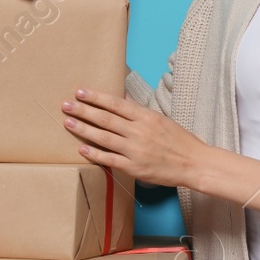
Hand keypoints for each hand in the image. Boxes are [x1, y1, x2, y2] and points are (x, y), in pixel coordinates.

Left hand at [61, 88, 205, 187]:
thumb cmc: (179, 141)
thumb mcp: (161, 119)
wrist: (194, 163)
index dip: (96, 97)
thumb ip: (139, 111)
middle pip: (105, 119)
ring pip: (104, 137)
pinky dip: (94, 153)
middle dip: (84, 110)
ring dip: (84, 129)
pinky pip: (110, 159)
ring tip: (68, 122)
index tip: (80, 91)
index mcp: (146, 117)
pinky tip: (81, 148)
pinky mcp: (134, 167)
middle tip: (66, 104)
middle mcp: (139, 132)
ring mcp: (135, 150)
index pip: (116, 104)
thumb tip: (122, 99)